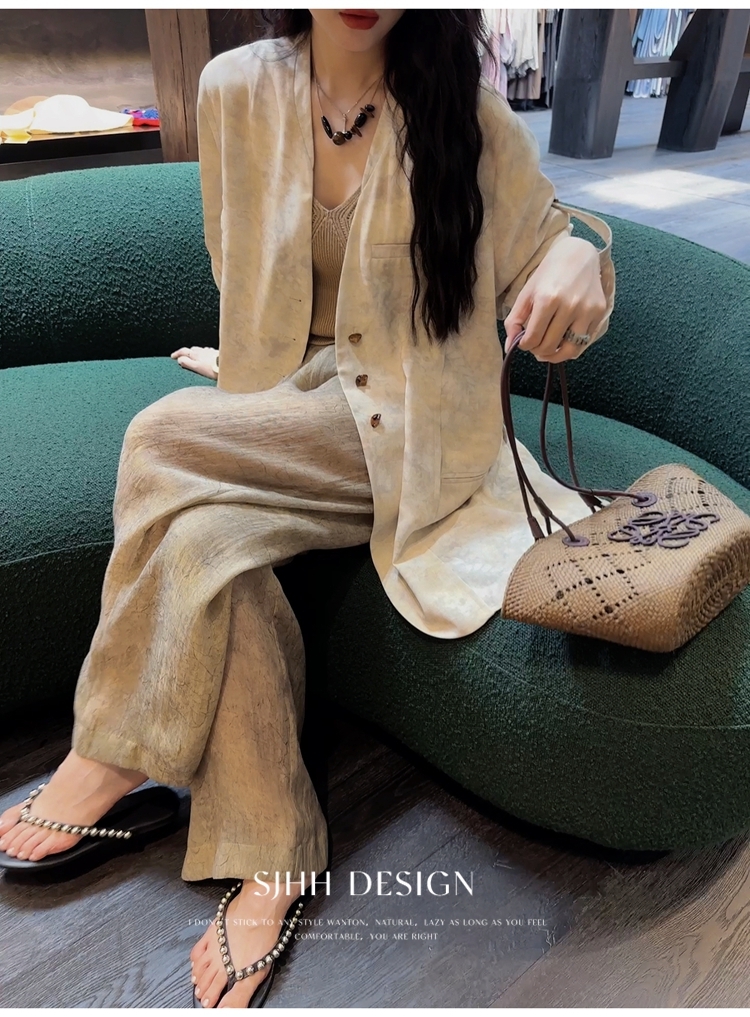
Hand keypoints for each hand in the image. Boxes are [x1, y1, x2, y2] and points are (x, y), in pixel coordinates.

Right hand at [170, 346, 218, 379]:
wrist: (228, 366)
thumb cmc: (212, 369)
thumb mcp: (197, 367)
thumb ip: (187, 363)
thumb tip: (179, 360)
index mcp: (196, 354)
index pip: (183, 351)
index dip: (177, 353)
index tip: (173, 356)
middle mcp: (202, 351)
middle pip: (192, 349)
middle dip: (187, 353)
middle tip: (184, 358)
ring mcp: (210, 351)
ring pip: (201, 350)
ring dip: (196, 353)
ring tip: (195, 359)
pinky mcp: (217, 353)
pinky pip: (208, 352)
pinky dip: (205, 355)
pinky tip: (207, 358)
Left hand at [503, 236, 607, 362]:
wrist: (578, 255)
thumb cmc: (549, 274)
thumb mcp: (527, 293)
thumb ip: (515, 320)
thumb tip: (509, 346)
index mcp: (548, 299)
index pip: (533, 338)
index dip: (525, 345)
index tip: (524, 342)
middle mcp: (570, 305)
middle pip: (549, 346)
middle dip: (537, 350)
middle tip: (535, 345)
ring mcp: (587, 310)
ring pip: (569, 350)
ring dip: (555, 355)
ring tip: (547, 351)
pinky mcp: (599, 312)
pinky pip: (584, 343)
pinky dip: (571, 347)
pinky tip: (563, 340)